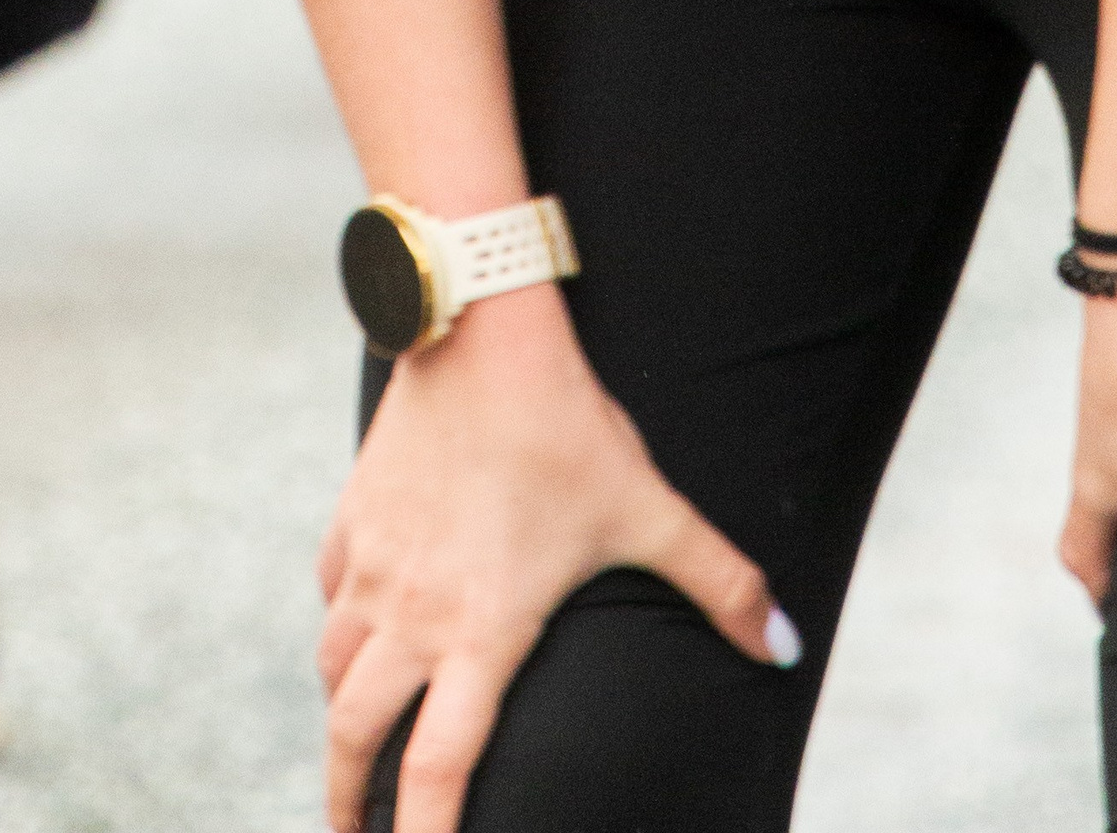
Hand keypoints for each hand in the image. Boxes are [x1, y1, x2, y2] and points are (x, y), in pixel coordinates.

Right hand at [316, 286, 793, 832]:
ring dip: (342, 715)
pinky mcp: (355, 513)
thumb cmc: (567, 425)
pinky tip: (356, 629)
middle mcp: (413, 611)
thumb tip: (785, 645)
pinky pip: (331, 590)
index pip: (436, 768)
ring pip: (333, 666)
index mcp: (482, 632)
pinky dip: (339, 624)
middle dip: (348, 800)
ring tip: (354, 744)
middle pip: (355, 734)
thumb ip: (720, 583)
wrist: (481, 331)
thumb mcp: (649, 510)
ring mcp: (375, 562)